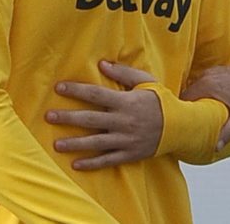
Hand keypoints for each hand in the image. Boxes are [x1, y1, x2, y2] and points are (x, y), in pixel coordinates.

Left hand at [46, 60, 162, 169]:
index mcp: (126, 102)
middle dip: (68, 118)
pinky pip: (108, 160)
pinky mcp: (129, 154)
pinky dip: (92, 164)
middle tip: (49, 117)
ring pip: (96, 143)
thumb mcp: (145, 81)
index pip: (96, 95)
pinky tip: (76, 165)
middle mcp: (123, 121)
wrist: (180, 126)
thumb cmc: (160, 101)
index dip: (76, 91)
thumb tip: (102, 64)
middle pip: (90, 120)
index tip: (59, 88)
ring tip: (56, 145)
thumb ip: (123, 73)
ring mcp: (126, 140)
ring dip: (75, 144)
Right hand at [180, 62, 229, 148]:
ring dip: (196, 101)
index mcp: (207, 85)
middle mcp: (207, 76)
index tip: (182, 124)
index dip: (182, 112)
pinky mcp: (221, 72)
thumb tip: (215, 148)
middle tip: (189, 124)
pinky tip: (210, 106)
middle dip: (188, 108)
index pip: (184, 99)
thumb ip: (228, 131)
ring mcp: (214, 72)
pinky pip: (206, 84)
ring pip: (197, 88)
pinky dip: (204, 94)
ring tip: (198, 117)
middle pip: (188, 93)